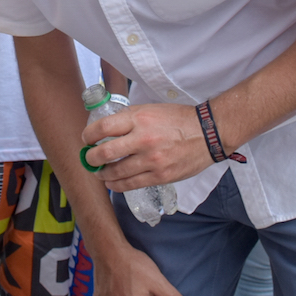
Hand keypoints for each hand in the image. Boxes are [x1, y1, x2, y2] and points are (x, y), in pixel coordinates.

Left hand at [82, 103, 212, 190]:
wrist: (209, 133)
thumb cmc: (178, 119)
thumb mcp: (149, 110)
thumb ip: (127, 119)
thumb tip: (104, 129)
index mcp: (139, 119)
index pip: (102, 128)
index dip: (88, 136)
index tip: (86, 140)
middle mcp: (143, 140)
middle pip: (104, 153)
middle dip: (91, 158)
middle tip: (89, 159)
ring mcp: (152, 160)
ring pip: (116, 172)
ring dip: (102, 174)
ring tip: (99, 172)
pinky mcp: (160, 176)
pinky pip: (131, 184)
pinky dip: (117, 185)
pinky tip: (112, 183)